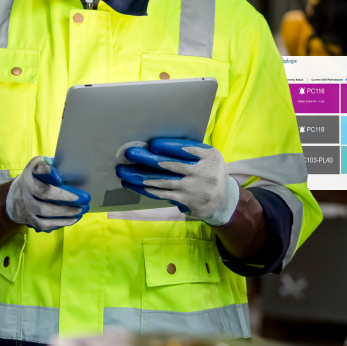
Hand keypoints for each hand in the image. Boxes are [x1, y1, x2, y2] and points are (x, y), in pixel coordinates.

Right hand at [5, 156, 90, 232]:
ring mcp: (25, 206)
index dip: (48, 174)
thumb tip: (70, 170)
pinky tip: (73, 219)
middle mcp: (25, 189)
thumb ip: (52, 165)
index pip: (38, 170)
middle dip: (66, 197)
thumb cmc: (36, 178)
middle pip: (44, 193)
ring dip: (66, 212)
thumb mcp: (41, 165)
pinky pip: (44, 224)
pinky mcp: (29, 220)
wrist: (16, 196)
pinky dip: (60, 222)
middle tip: (85, 199)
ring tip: (81, 210)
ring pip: (44, 211)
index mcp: (30, 173)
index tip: (61, 178)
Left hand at [115, 139, 239, 226]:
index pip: (187, 149)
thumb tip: (154, 145)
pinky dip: (145, 189)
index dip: (169, 147)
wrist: (223, 201)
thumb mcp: (208, 158)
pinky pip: (161, 194)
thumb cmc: (208, 172)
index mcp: (208, 155)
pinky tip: (132, 184)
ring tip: (123, 171)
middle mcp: (202, 172)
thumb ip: (189, 152)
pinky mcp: (185, 201)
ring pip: (162, 181)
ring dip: (140, 176)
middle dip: (148, 159)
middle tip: (130, 154)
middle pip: (171, 165)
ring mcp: (193, 188)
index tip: (152, 144)